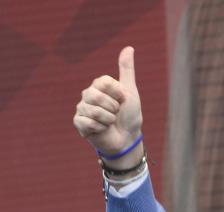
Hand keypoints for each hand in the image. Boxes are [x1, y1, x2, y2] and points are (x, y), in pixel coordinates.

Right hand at [73, 46, 142, 164]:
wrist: (128, 138)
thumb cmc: (130, 115)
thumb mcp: (130, 91)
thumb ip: (127, 70)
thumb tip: (129, 47)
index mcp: (99, 86)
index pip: (104, 82)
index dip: (118, 94)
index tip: (122, 100)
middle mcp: (87, 94)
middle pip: (96, 96)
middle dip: (113, 108)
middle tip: (116, 113)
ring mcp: (82, 108)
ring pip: (92, 110)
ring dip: (108, 119)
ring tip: (110, 122)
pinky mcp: (79, 123)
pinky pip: (87, 122)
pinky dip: (100, 128)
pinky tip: (102, 129)